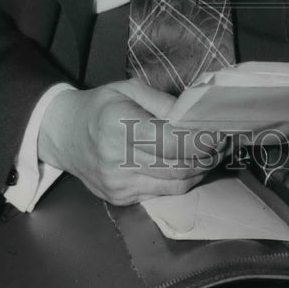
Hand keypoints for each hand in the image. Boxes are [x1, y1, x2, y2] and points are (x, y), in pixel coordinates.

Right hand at [38, 78, 224, 204]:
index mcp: (119, 126)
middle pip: (178, 166)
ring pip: (175, 184)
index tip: (220, 131)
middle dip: (208, 155)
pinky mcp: (121, 198)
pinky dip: (183, 180)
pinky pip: (163, 192)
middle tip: (225, 142)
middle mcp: (118, 160)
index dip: (201, 140)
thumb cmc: (99, 106)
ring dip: (201, 170)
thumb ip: (162, 102)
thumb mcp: (128, 89)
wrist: (62, 134)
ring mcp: (119, 184)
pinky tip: (193, 166)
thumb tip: (194, 115)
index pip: (172, 141)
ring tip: (215, 154)